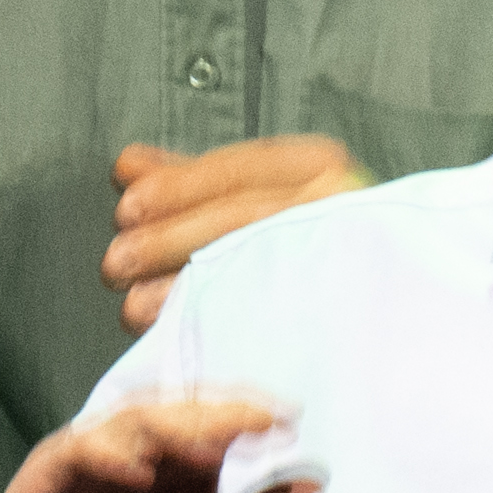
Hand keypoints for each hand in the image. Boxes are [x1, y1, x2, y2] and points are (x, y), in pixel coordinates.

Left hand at [104, 130, 368, 330]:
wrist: (374, 304)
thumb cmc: (302, 239)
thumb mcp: (252, 193)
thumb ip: (192, 181)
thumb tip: (129, 167)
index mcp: (320, 168)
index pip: (242, 169)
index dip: (178, 188)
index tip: (126, 205)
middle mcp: (340, 207)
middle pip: (242, 217)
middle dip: (168, 240)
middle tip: (118, 261)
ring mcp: (341, 255)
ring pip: (252, 265)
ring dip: (178, 287)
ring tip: (134, 303)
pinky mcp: (334, 308)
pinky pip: (263, 311)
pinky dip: (208, 319)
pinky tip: (171, 326)